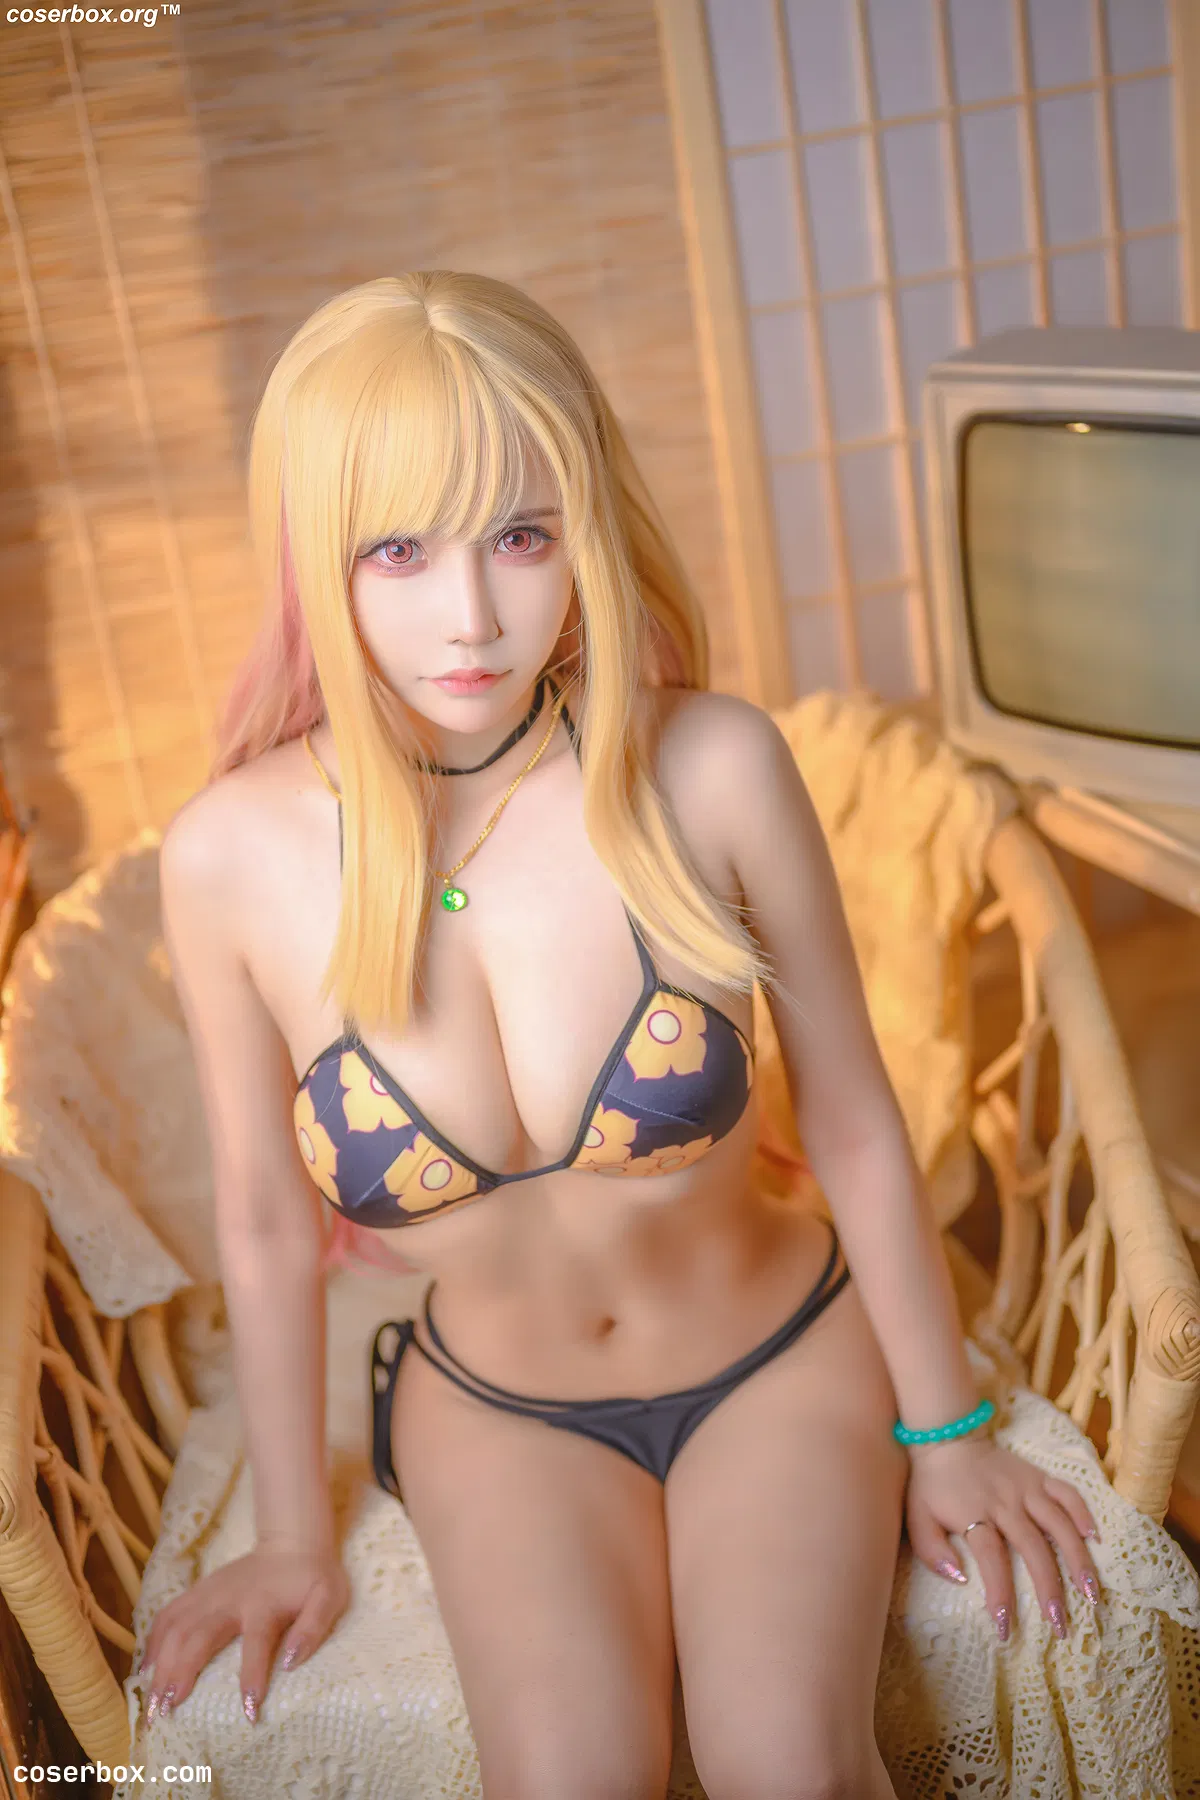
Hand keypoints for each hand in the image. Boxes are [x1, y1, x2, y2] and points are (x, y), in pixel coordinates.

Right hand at [140, 1543, 349, 1725]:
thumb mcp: (329, 1597)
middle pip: (199, 1636)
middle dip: (180, 1674)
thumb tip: (291, 1663)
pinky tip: (145, 1669)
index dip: (252, 1677)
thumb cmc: (311, 1577)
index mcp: (264, 1604)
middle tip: (166, 1711)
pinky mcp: (198, 1590)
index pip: (257, 1644)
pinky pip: (168, 1614)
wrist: (292, 1540)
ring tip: (151, 1700)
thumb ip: (314, 1627)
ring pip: (176, 1627)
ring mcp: (210, 1593)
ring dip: (161, 1663)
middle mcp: (230, 1599)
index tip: (248, 1712)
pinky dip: (153, 1640)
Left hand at [904, 1436, 1100, 1641]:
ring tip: (1091, 1593)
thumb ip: (931, 1550)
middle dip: (1049, 1588)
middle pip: (1033, 1547)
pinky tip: (1094, 1539)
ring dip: (1077, 1559)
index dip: (1000, 1593)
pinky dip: (1082, 1513)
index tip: (1005, 1627)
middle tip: (1060, 1625)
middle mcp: (1005, 1502)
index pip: (991, 1559)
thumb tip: (960, 1579)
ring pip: (1058, 1524)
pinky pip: (1067, 1492)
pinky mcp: (1038, 1476)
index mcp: (974, 1514)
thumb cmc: (932, 1484)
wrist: (947, 1435)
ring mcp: (1025, 1487)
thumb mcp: (917, 1516)